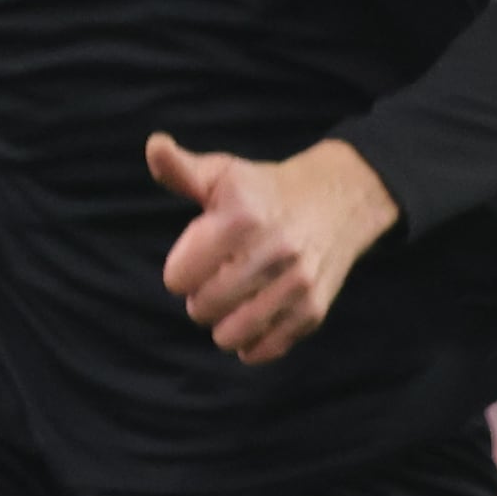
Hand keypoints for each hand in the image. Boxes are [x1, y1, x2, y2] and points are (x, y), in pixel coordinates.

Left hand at [149, 133, 399, 364]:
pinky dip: (252, 344)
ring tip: (233, 303)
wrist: (341, 199)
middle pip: (202, 308)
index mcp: (242, 217)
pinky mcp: (313, 309)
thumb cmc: (268, 189)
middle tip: (216, 280)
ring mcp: (296, 284)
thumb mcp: (224, 173)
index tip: (199, 257)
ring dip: (223, 324)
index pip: (178, 277)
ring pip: (230, 335)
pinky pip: (266, 349)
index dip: (182, 269)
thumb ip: (182, 169)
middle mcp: (272, 251)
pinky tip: (253, 321)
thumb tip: (155, 146)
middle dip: (201, 298)